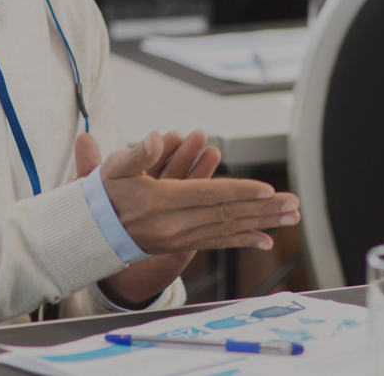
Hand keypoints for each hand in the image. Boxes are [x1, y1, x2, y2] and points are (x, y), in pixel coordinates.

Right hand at [76, 130, 298, 306]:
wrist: (89, 233)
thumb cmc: (103, 194)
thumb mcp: (113, 168)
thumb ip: (137, 152)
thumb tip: (154, 137)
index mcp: (161, 201)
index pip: (209, 195)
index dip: (240, 191)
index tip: (268, 189)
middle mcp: (174, 225)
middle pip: (226, 214)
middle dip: (263, 209)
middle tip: (294, 204)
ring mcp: (178, 239)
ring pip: (227, 229)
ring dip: (261, 223)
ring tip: (289, 217)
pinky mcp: (181, 246)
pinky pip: (216, 243)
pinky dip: (242, 240)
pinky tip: (265, 240)